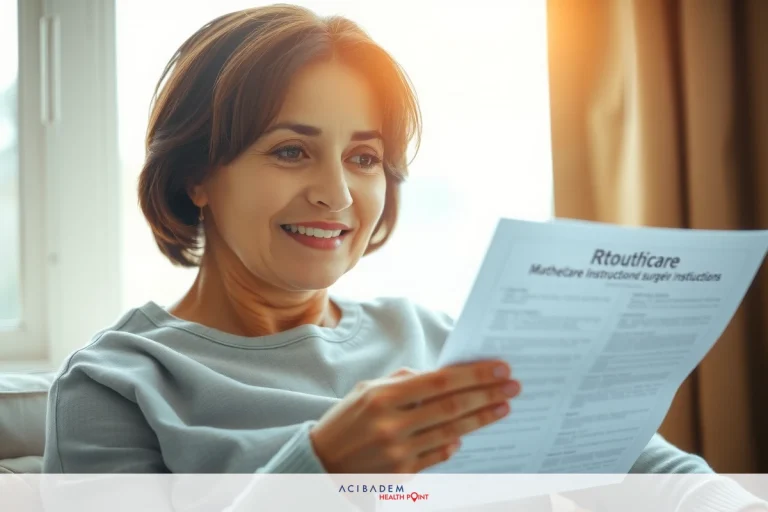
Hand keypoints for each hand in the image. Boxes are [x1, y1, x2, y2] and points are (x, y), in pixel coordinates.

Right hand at [309, 360, 520, 472]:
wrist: (320, 463)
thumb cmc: (346, 422)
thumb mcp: (366, 390)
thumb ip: (401, 381)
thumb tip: (439, 376)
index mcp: (383, 396)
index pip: (439, 382)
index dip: (473, 375)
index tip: (499, 368)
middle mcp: (392, 424)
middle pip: (451, 407)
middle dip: (486, 394)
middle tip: (512, 386)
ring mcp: (398, 451)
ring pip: (451, 432)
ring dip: (480, 419)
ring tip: (502, 408)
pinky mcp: (401, 473)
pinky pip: (437, 455)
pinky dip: (454, 444)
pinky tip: (467, 435)